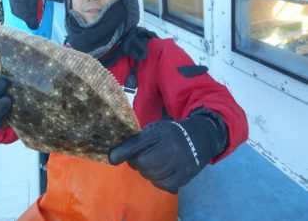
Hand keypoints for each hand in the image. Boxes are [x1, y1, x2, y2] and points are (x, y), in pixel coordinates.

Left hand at [109, 111, 226, 192]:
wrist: (202, 136)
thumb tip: (119, 152)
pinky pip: (163, 184)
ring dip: (146, 171)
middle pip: (142, 163)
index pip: (137, 144)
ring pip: (152, 175)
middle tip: (138, 159)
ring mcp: (179, 163)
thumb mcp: (157, 128)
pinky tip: (160, 172)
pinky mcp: (185, 176)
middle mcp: (171, 147)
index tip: (112, 158)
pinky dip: (157, 180)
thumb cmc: (172, 133)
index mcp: (161, 133)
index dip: (122, 152)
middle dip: (136, 163)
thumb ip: (140, 139)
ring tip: (152, 163)